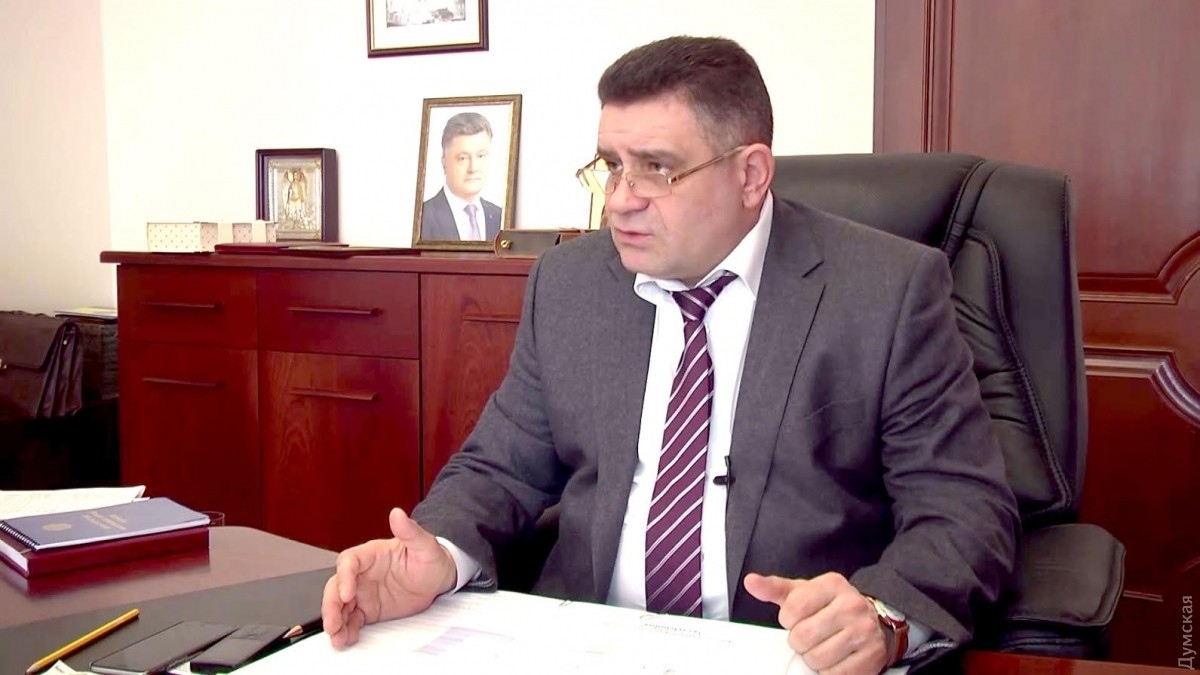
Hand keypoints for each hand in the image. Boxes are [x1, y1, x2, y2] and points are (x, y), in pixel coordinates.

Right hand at [321, 507, 457, 647]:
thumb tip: (397, 514)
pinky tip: (346, 640)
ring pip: (339, 606)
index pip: (349, 562)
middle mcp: (362, 574)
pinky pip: (352, 620)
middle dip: (331, 605)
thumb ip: (410, 531)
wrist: (438, 578)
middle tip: (333, 623)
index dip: (344, 577)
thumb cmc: (430, 558)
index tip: (347, 594)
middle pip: (336, 586)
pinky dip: (346, 630)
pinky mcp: (368, 609)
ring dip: (335, 621)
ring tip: (337, 638)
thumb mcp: (424, 545)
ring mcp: (363, 593)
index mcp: (371, 554)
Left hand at [744, 571, 886, 673]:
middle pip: (803, 636)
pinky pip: (834, 674)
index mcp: (832, 585)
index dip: (788, 620)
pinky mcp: (871, 656)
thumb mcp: (804, 592)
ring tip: (823, 646)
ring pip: (817, 658)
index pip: (793, 608)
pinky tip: (835, 658)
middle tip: (810, 636)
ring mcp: (864, 631)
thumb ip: (775, 588)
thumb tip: (751, 582)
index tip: (796, 619)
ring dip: (813, 658)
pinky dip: (828, 671)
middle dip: (800, 641)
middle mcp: (852, 605)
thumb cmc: (832, 607)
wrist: (873, 622)